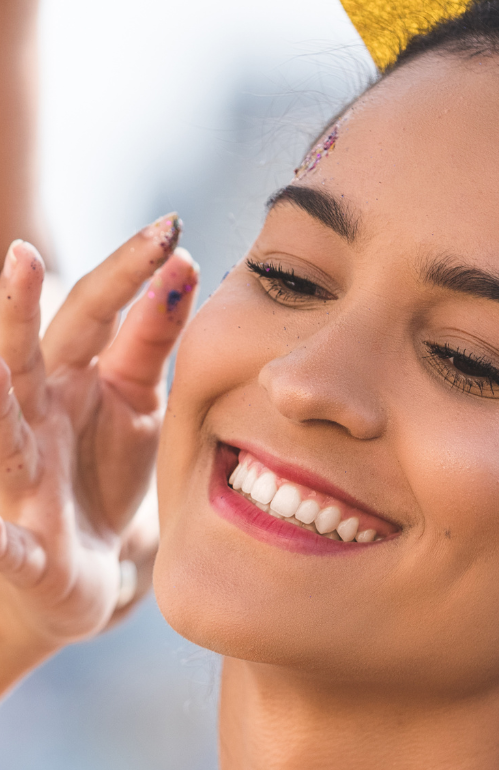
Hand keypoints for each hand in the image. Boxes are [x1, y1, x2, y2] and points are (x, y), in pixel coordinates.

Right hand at [0, 215, 197, 690]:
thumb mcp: (140, 397)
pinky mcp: (24, 549)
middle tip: (24, 255)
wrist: (89, 566)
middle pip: (26, 356)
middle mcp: (34, 417)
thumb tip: (185, 263)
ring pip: (2, 436)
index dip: (128, 271)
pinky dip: (1, 542)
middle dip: (20, 309)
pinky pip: (7, 546)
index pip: (97, 312)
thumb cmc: (105, 469)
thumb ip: (153, 337)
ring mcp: (21, 480)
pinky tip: (0, 535)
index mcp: (71, 376)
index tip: (170, 226)